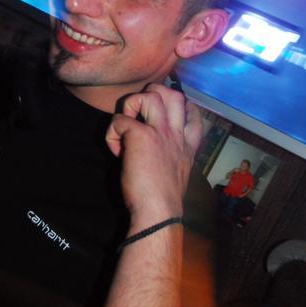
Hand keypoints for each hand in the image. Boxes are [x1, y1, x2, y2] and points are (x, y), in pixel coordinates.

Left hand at [106, 83, 202, 230]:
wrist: (159, 212)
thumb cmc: (164, 200)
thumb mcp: (178, 173)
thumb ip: (172, 156)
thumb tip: (155, 151)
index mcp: (186, 145)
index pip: (193, 112)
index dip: (180, 106)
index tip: (168, 115)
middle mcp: (176, 134)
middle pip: (173, 94)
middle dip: (154, 94)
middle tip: (140, 112)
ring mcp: (159, 132)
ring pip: (150, 95)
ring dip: (132, 104)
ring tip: (127, 124)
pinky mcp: (139, 136)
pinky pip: (119, 119)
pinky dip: (112, 133)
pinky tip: (116, 151)